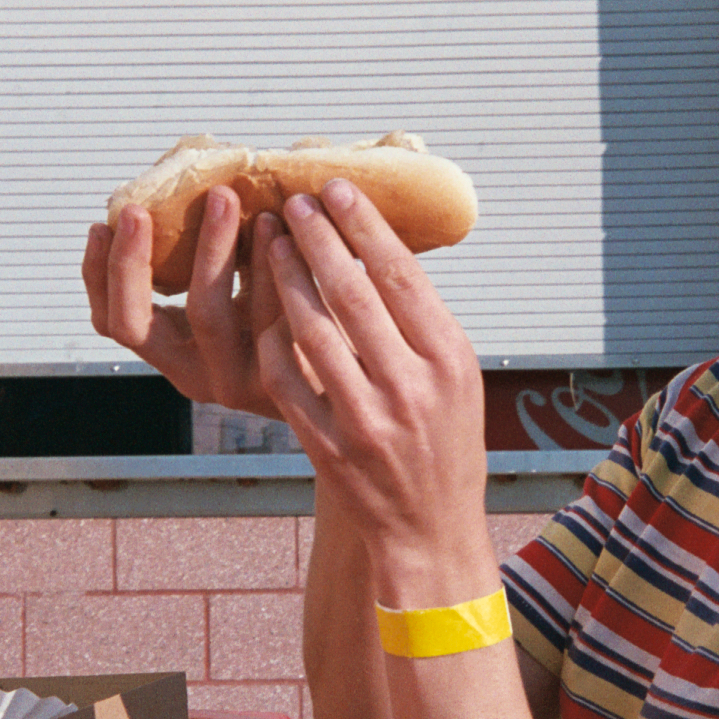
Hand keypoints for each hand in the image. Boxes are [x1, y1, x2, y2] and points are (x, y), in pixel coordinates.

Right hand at [83, 184, 284, 417]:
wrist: (351, 376)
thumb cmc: (291, 320)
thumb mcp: (239, 297)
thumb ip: (210, 258)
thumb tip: (200, 177)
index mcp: (174, 353)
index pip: (112, 321)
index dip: (99, 274)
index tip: (104, 222)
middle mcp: (195, 375)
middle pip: (138, 323)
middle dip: (133, 260)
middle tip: (139, 209)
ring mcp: (234, 381)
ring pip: (205, 312)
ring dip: (210, 247)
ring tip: (228, 196)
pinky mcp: (280, 379)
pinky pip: (262, 317)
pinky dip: (268, 267)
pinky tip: (281, 230)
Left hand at [257, 179, 491, 599]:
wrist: (430, 529)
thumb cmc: (446, 442)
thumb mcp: (457, 378)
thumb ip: (423, 321)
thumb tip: (382, 248)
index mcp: (450, 360)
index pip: (401, 276)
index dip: (364, 227)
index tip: (337, 190)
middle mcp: (411, 388)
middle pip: (352, 294)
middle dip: (316, 238)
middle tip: (292, 201)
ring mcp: (367, 421)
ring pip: (310, 332)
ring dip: (284, 280)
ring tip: (271, 243)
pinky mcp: (330, 447)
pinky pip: (286, 381)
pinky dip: (271, 341)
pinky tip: (261, 313)